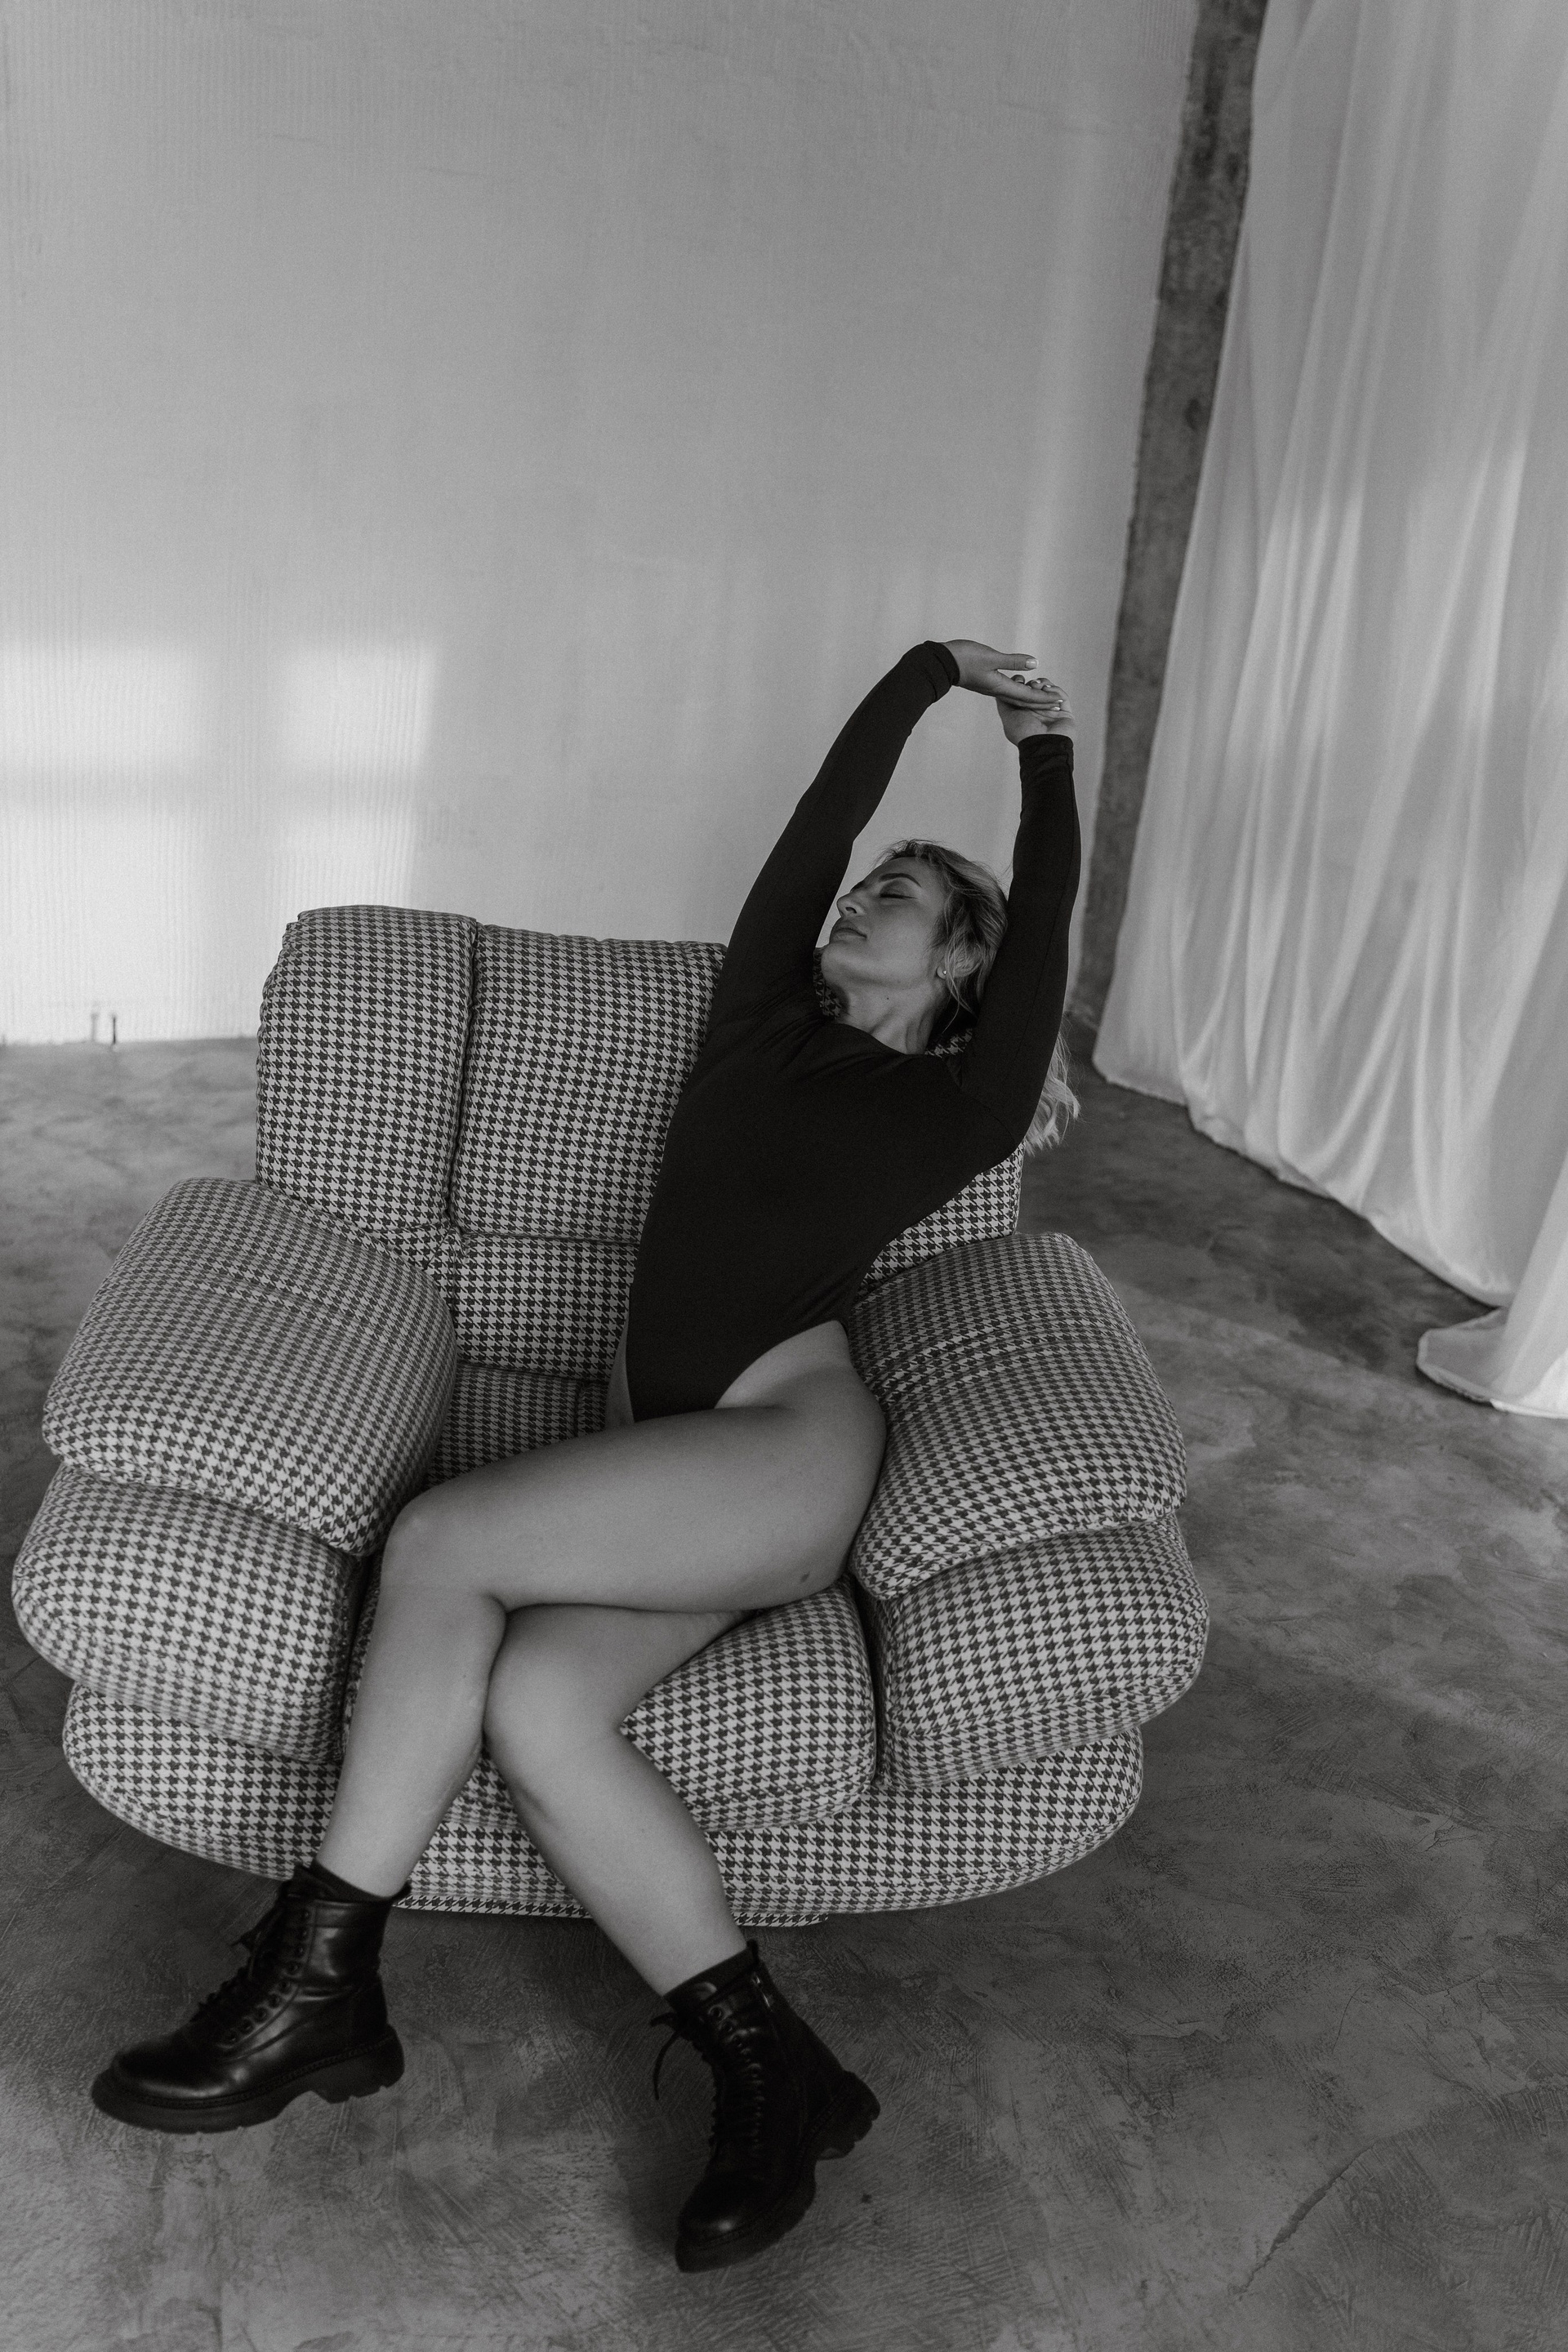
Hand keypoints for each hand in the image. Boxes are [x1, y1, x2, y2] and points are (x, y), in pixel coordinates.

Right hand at [942, 639, 1061, 709]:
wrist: (942, 664)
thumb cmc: (965, 658)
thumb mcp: (992, 657)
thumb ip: (1013, 661)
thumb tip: (1034, 664)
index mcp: (1000, 686)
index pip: (1028, 695)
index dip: (1045, 698)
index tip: (1059, 700)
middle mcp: (997, 690)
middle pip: (1024, 700)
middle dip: (1041, 702)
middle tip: (1057, 704)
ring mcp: (991, 688)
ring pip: (1016, 697)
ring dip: (1031, 698)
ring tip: (1043, 698)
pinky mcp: (986, 683)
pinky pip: (1008, 691)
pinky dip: (1019, 691)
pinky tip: (1022, 687)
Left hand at [998, 684, 1072, 743]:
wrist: (1042, 745)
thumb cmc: (1024, 734)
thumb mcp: (1007, 717)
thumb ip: (1003, 703)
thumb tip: (1001, 691)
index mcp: (1025, 714)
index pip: (1024, 694)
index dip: (1022, 684)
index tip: (1019, 679)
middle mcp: (1038, 713)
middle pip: (1037, 691)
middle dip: (1033, 684)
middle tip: (1031, 683)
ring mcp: (1052, 713)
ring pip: (1050, 692)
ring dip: (1044, 685)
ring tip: (1039, 685)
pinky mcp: (1065, 713)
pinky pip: (1063, 697)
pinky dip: (1056, 691)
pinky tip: (1048, 689)